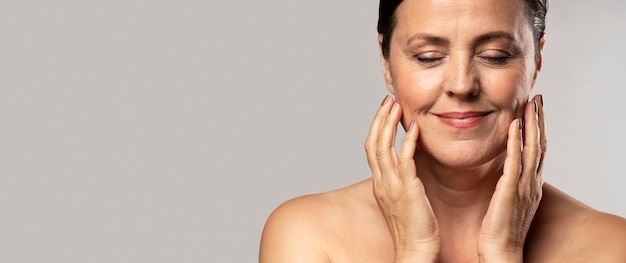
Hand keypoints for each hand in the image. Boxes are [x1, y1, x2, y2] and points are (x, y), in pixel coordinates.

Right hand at [365, 96, 439, 261]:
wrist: (415, 250)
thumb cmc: (414, 228)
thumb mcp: (403, 199)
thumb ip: (402, 180)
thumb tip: (407, 166)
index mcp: (380, 183)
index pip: (372, 148)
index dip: (376, 127)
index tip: (385, 110)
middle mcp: (382, 182)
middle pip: (373, 143)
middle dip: (379, 119)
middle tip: (388, 100)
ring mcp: (392, 186)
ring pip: (383, 148)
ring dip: (389, 125)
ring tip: (396, 106)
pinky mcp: (407, 190)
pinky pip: (404, 161)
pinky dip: (408, 143)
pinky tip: (414, 129)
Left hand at [478, 94, 545, 261]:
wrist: (501, 253)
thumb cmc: (500, 231)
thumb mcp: (509, 202)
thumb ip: (510, 185)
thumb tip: (506, 173)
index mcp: (531, 186)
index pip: (537, 151)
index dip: (538, 129)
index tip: (536, 109)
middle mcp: (531, 184)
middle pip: (539, 145)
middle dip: (539, 120)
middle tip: (538, 98)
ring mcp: (523, 187)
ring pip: (531, 149)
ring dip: (532, 124)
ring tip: (531, 103)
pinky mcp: (510, 192)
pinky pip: (514, 162)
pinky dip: (515, 142)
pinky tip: (514, 126)